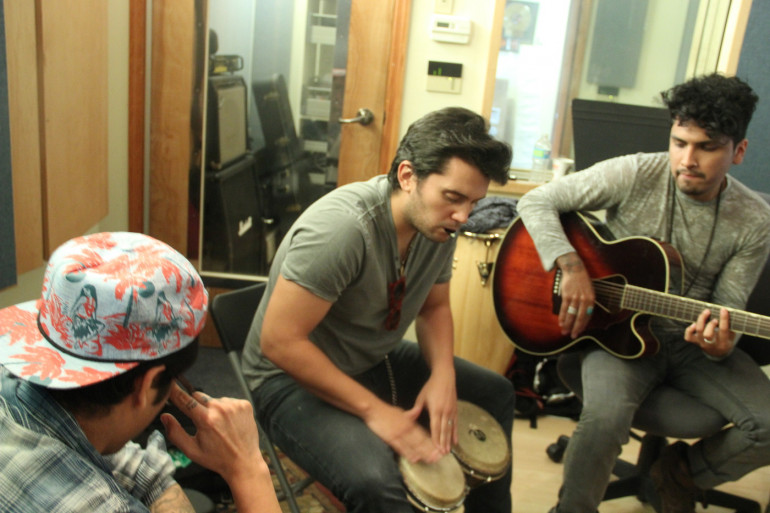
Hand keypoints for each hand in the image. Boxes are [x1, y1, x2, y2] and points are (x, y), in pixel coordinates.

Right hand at [162, 383, 280, 512]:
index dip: (175, 391)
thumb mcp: (191, 450)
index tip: (168, 383)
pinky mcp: (245, 404)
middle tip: (201, 421)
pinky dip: (226, 409)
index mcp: (206, 419)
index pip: (184, 399)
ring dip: (212, 408)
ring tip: (219, 426)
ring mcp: (234, 405)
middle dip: (196, 406)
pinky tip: (229, 423)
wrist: (243, 462)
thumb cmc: (216, 458)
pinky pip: (228, 401)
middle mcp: (221, 409)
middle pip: (199, 396)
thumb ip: (175, 433)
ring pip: (214, 399)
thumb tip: (164, 417)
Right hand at [364, 402, 442, 463]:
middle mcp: (407, 429)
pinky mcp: (391, 438)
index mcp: (410, 423)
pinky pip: (401, 448)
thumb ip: (411, 414)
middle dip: (430, 450)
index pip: (423, 434)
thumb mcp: (401, 411)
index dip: (431, 442)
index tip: (439, 448)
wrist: (374, 410)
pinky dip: (408, 453)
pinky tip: (415, 459)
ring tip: (431, 460)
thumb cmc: (387, 411)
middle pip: (421, 441)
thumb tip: (418, 411)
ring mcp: (399, 434)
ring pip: (413, 445)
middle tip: (439, 457)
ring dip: (422, 453)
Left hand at [410, 369, 456, 454]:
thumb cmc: (431, 387)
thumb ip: (416, 409)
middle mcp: (445, 412)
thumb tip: (409, 418)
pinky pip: (455, 424)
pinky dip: (455, 434)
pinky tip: (455, 442)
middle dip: (442, 443)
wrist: (445, 377)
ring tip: (448, 451)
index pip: (435, 427)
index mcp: (435, 409)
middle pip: (443, 431)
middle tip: (441, 454)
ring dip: (449, 441)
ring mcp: (451, 411)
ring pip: (450, 429)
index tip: (435, 448)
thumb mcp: (422, 397)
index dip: (435, 438)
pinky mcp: (455, 410)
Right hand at [556, 252, 595, 338]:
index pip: (587, 316)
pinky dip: (562, 316)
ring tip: (564, 331)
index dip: (583, 326)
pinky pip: (564, 308)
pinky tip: (560, 322)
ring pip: (571, 314)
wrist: (575, 269)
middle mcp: (584, 300)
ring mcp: (575, 298)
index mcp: (592, 300)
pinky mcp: (567, 295)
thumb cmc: (582, 281)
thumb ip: (587, 303)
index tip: (579, 332)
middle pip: (580, 318)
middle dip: (575, 328)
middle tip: (572, 336)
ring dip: (567, 324)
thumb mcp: (589, 291)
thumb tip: (582, 315)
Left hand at [684, 307, 734, 357]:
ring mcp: (702, 344)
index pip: (723, 330)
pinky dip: (689, 329)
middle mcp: (712, 345)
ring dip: (701, 320)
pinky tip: (694, 323)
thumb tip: (727, 312)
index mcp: (724, 343)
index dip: (723, 319)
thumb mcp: (731, 335)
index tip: (723, 309)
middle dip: (711, 324)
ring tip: (706, 312)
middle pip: (708, 334)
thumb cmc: (726, 340)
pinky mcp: (695, 342)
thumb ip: (730, 326)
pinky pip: (688, 337)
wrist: (718, 353)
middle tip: (714, 318)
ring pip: (698, 332)